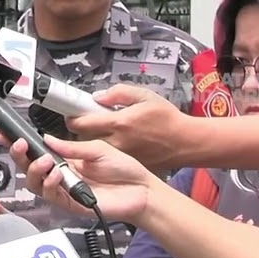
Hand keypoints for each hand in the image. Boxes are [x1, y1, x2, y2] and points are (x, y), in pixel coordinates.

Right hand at [12, 132, 156, 223]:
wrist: (142, 190)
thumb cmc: (123, 168)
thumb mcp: (98, 149)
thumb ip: (71, 147)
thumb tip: (45, 139)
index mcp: (64, 160)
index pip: (35, 151)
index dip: (16, 143)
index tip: (0, 133)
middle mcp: (59, 176)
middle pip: (27, 168)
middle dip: (18, 156)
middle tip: (20, 145)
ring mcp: (63, 191)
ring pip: (35, 184)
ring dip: (35, 170)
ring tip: (45, 160)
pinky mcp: (70, 204)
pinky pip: (52, 195)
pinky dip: (51, 184)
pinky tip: (57, 174)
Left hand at [65, 85, 192, 173]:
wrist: (186, 142)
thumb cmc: (167, 118)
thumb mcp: (144, 96)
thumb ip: (118, 93)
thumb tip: (96, 97)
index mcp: (118, 124)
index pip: (81, 123)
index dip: (72, 117)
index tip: (73, 113)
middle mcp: (116, 142)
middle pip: (82, 138)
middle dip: (81, 128)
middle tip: (87, 119)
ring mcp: (120, 156)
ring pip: (93, 149)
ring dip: (91, 140)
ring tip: (102, 130)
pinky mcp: (126, 164)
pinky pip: (107, 157)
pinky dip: (105, 150)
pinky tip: (115, 141)